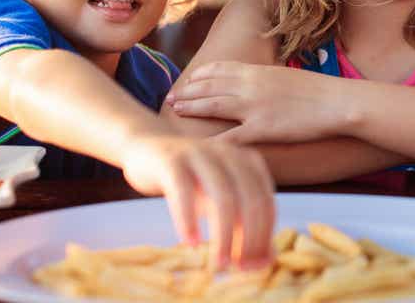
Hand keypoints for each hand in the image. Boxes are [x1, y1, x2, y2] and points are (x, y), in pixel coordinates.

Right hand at [118, 134, 275, 269]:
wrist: (148, 149)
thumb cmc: (191, 180)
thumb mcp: (220, 201)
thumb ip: (243, 226)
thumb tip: (265, 261)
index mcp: (247, 161)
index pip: (266, 202)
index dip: (263, 236)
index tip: (252, 264)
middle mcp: (229, 154)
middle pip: (250, 200)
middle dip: (249, 238)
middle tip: (237, 266)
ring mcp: (200, 154)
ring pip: (223, 197)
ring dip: (224, 235)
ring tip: (219, 262)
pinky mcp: (172, 160)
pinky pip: (183, 192)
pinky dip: (189, 220)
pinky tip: (190, 242)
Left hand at [165, 61, 345, 144]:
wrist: (338, 101)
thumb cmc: (318, 91)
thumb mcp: (287, 78)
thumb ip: (266, 81)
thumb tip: (256, 85)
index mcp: (258, 71)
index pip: (219, 69)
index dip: (200, 75)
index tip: (187, 80)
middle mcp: (251, 86)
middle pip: (210, 85)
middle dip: (188, 91)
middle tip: (170, 97)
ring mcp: (254, 107)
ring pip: (213, 105)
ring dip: (191, 108)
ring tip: (175, 110)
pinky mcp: (263, 129)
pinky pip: (231, 136)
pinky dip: (213, 141)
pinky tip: (199, 145)